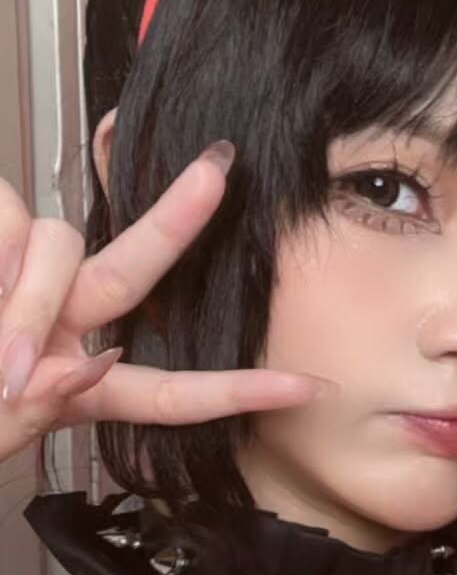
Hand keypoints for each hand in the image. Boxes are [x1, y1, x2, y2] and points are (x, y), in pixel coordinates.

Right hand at [0, 142, 324, 465]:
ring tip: (0, 362)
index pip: (167, 392)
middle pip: (129, 270)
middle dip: (178, 221)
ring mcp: (16, 277)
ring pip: (61, 248)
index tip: (308, 388)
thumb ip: (45, 402)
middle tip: (221, 172)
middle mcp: (55, 327)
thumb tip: (86, 364)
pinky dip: (7, 274)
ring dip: (33, 305)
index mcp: (74, 385)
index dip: (236, 393)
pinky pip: (12, 226)